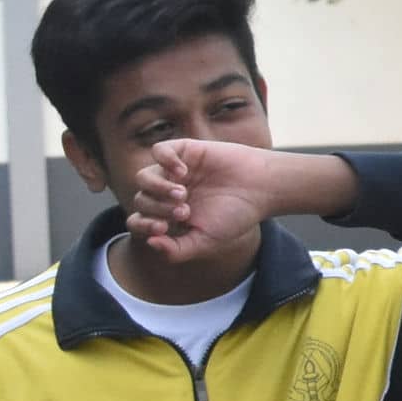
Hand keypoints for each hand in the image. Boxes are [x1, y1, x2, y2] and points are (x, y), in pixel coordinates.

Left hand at [125, 141, 346, 265]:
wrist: (262, 189)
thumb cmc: (236, 216)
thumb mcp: (206, 241)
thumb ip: (177, 250)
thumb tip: (149, 243)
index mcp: (169, 215)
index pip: (139, 221)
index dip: (144, 225)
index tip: (163, 228)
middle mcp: (167, 193)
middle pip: (141, 200)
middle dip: (158, 208)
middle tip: (184, 211)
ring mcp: (174, 171)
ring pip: (144, 177)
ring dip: (158, 187)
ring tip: (182, 193)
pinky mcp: (185, 150)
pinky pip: (159, 150)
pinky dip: (164, 160)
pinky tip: (182, 171)